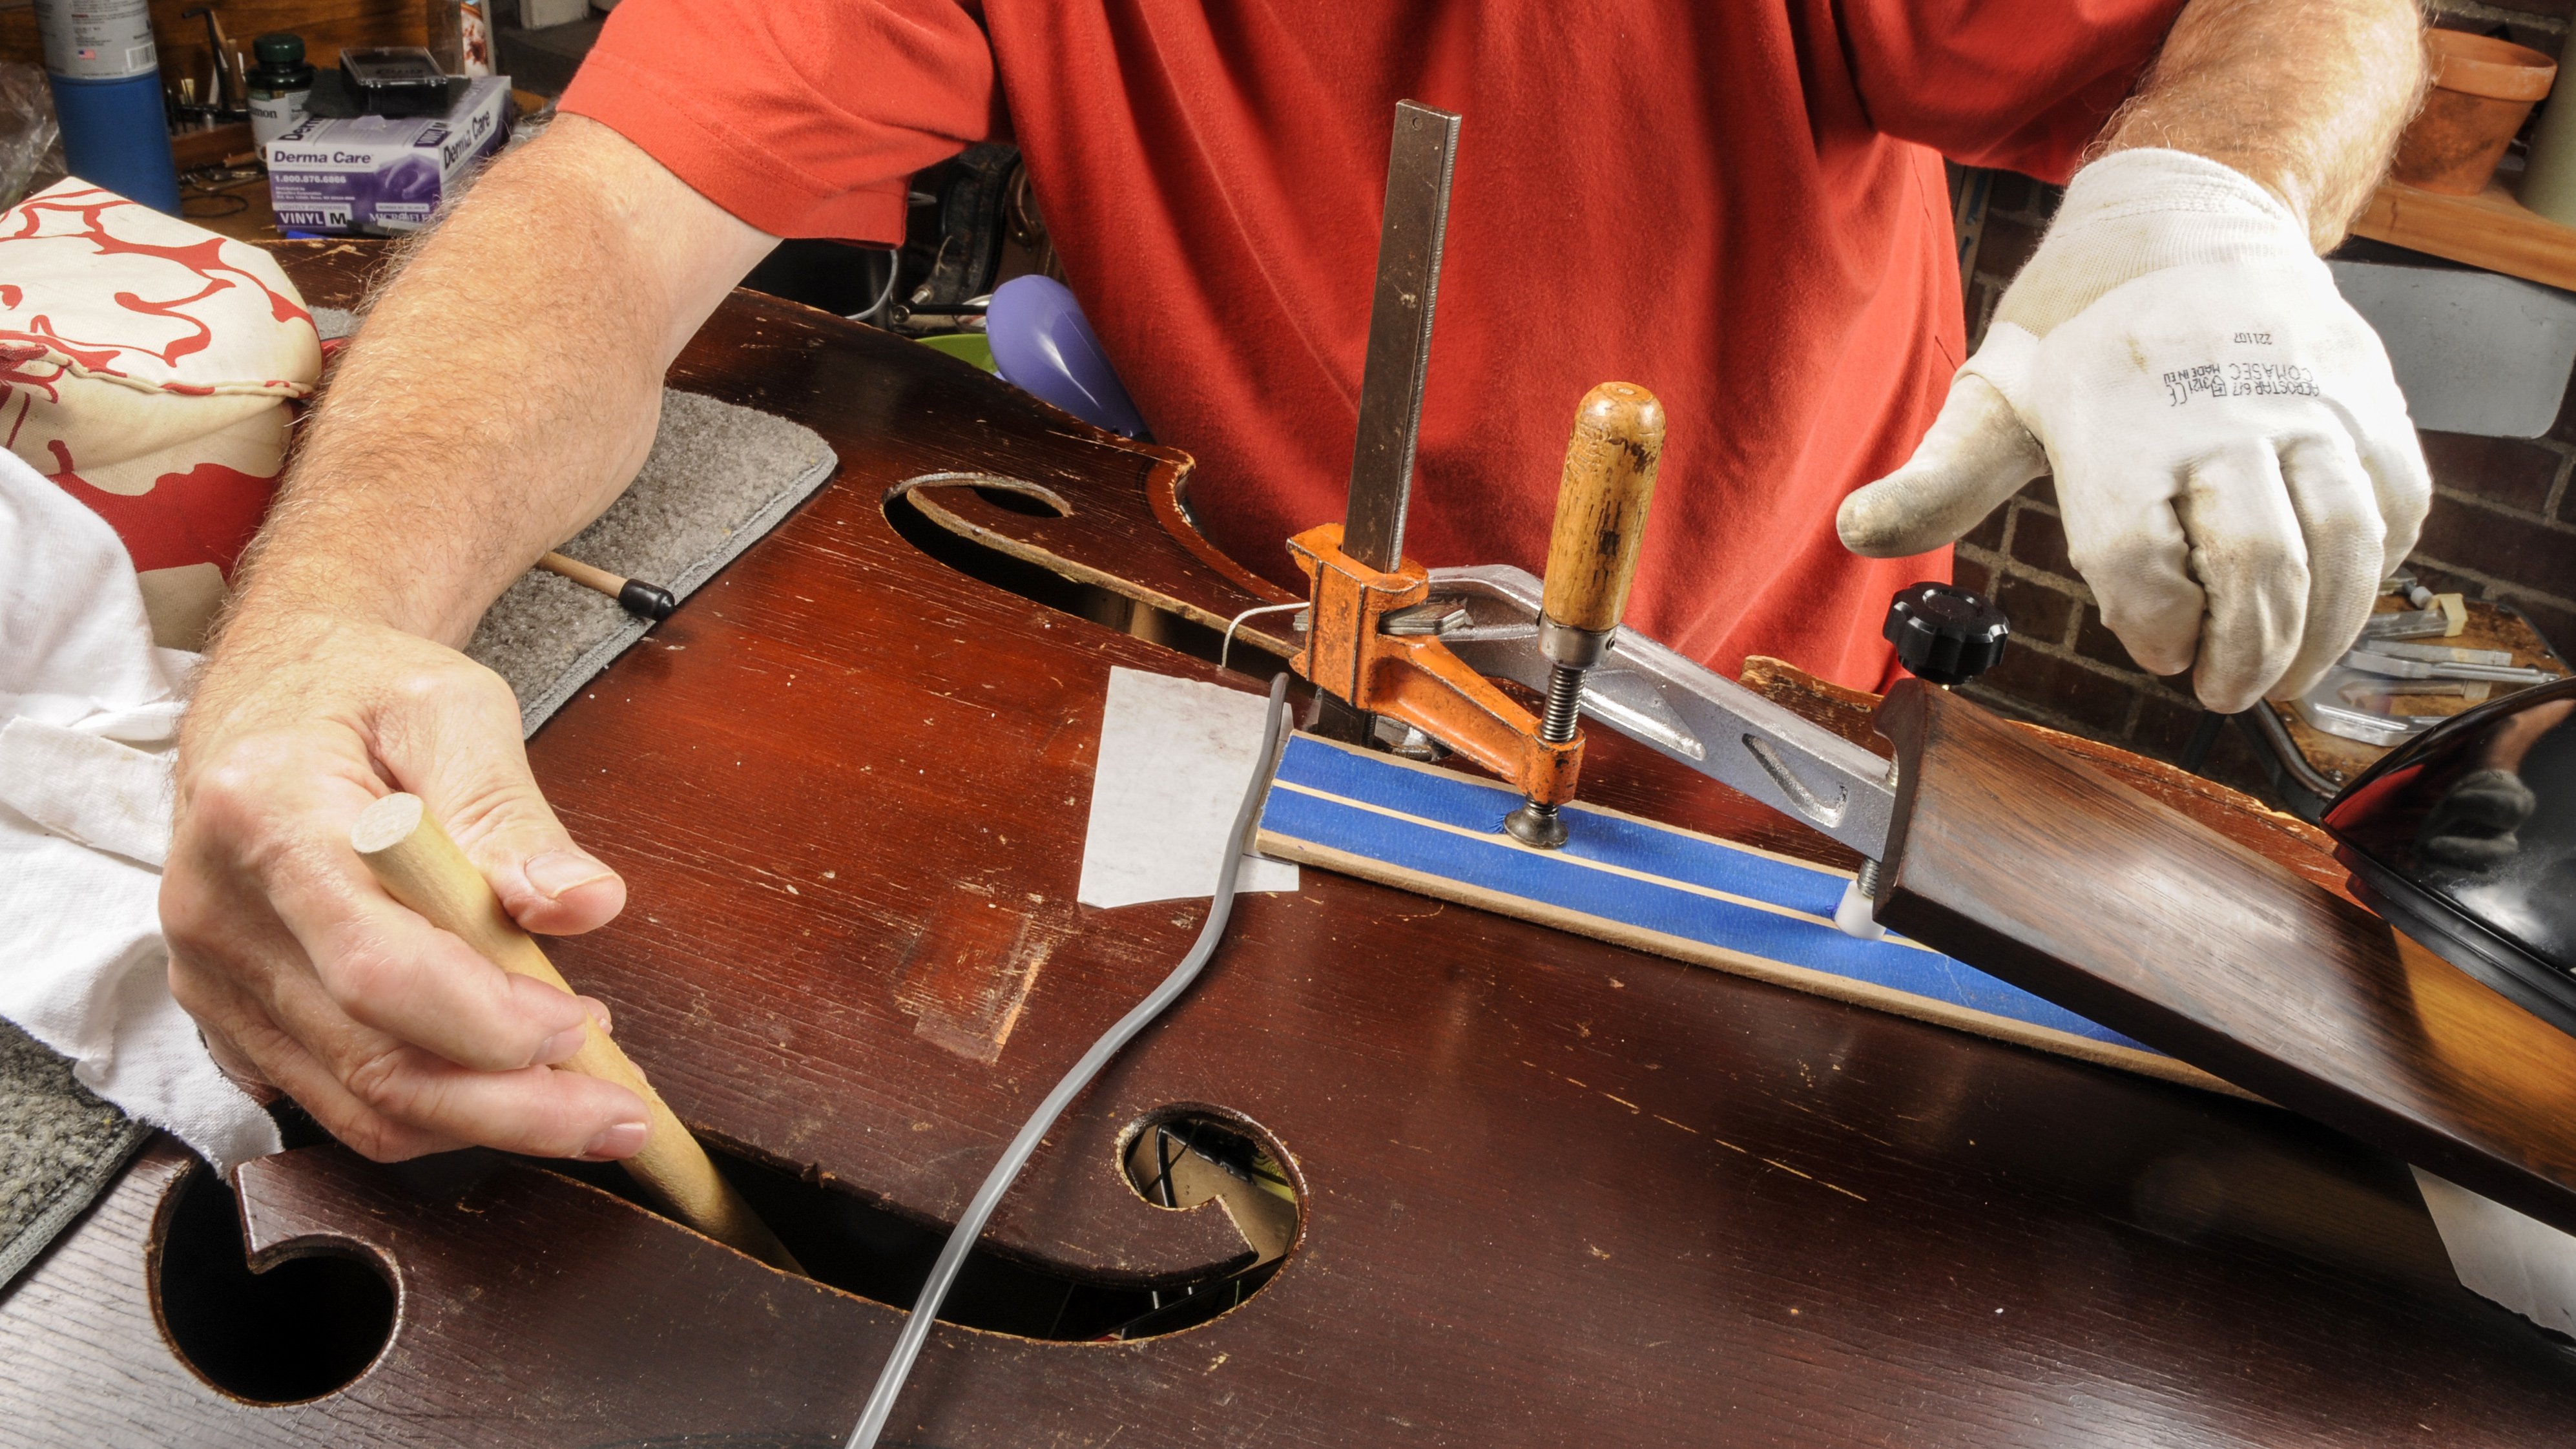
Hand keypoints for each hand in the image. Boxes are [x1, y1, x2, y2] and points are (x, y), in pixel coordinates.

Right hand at [163, 610, 649, 1161]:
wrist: (273, 688)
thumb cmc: (364, 688)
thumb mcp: (454, 708)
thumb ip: (513, 814)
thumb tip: (581, 904)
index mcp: (265, 814)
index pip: (378, 966)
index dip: (488, 1021)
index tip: (581, 1027)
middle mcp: (219, 910)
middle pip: (370, 1060)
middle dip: (510, 1107)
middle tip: (615, 1112)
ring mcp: (212, 972)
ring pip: (353, 1102)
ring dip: (480, 1119)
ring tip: (578, 1089)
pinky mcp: (225, 1012)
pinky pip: (330, 1096)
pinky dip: (427, 1109)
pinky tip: (500, 1081)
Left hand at [1838, 149, 2431, 712]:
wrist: (2187, 219)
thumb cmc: (2081, 327)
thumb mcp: (1995, 393)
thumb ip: (1936, 478)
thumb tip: (1853, 532)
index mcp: (2114, 415)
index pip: (2140, 553)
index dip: (2151, 624)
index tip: (2153, 648)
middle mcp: (2218, 405)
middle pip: (2255, 561)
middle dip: (2244, 653)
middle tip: (2222, 691)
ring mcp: (2306, 398)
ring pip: (2342, 541)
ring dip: (2322, 631)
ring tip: (2285, 675)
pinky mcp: (2368, 395)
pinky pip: (2396, 502)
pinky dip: (2376, 570)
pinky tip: (2337, 601)